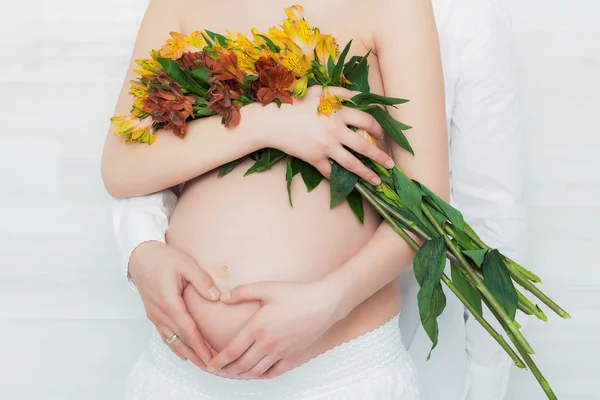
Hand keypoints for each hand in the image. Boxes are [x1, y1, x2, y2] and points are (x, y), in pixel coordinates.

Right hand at [129, 241, 220, 368]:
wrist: (140, 256)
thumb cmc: (163, 258)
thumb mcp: (186, 264)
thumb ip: (202, 281)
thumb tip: (217, 297)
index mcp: (169, 303)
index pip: (189, 331)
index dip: (201, 347)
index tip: (213, 358)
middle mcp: (160, 314)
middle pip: (181, 341)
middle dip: (197, 356)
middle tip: (213, 367)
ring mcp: (155, 316)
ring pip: (172, 342)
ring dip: (187, 354)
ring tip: (202, 364)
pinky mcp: (153, 314)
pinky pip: (165, 336)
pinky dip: (176, 347)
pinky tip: (184, 353)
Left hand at [206, 280, 343, 378]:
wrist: (323, 303)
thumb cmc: (295, 293)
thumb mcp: (266, 288)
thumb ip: (242, 292)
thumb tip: (222, 297)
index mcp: (257, 327)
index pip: (231, 351)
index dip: (217, 361)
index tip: (209, 364)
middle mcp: (267, 344)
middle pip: (241, 366)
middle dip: (226, 371)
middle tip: (218, 370)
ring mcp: (281, 352)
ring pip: (255, 372)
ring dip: (241, 374)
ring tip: (233, 372)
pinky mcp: (293, 356)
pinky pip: (273, 373)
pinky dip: (261, 376)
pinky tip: (256, 372)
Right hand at [258, 85, 394, 184]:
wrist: (271, 121)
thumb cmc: (294, 103)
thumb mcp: (319, 91)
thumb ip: (341, 93)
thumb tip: (360, 96)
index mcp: (338, 113)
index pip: (367, 122)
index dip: (378, 129)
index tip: (381, 136)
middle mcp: (335, 131)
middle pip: (365, 146)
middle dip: (380, 157)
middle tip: (390, 164)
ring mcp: (325, 147)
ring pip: (352, 164)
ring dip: (367, 174)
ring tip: (377, 181)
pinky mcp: (314, 159)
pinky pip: (329, 171)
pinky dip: (336, 177)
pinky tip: (344, 183)